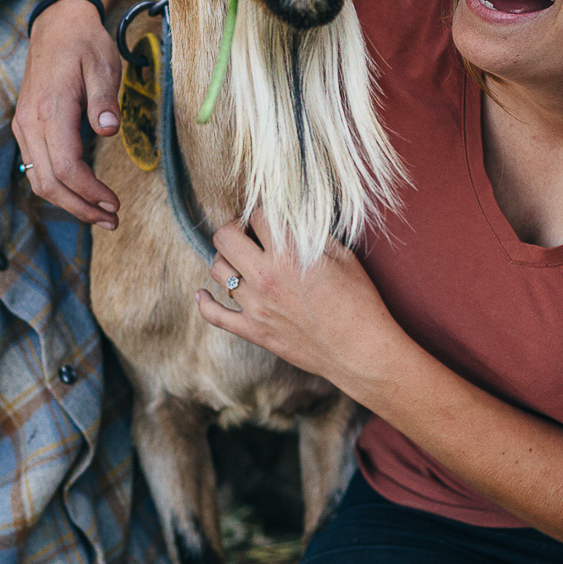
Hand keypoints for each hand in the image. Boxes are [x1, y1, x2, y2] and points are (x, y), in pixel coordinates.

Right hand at [13, 0, 125, 226]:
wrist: (57, 24)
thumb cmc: (84, 44)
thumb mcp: (103, 64)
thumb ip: (104, 99)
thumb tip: (108, 130)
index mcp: (50, 109)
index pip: (65, 168)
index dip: (89, 192)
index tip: (114, 204)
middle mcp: (30, 123)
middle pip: (48, 183)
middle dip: (80, 208)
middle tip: (112, 220)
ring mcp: (24, 127)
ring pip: (38, 180)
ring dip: (68, 202)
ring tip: (100, 214)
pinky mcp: (26, 128)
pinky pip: (36, 168)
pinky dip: (58, 187)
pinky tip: (82, 193)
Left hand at [195, 208, 402, 391]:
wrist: (360, 351)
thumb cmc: (359, 302)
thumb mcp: (343, 257)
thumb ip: (311, 235)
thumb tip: (293, 221)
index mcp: (289, 253)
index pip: (257, 215)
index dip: (263, 212)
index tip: (268, 218)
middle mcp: (265, 276)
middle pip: (224, 237)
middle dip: (234, 228)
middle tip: (247, 233)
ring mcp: (255, 305)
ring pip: (216, 270)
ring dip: (225, 260)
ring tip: (239, 260)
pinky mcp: (253, 331)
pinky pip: (214, 314)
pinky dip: (203, 302)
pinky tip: (202, 293)